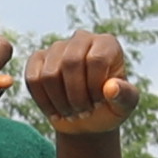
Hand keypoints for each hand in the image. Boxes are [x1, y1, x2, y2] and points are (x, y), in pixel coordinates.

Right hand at [18, 33, 141, 140]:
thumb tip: (111, 88)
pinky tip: (55, 111)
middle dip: (75, 95)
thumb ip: (125, 97)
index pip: (96, 59)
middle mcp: (82, 39)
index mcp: (106, 44)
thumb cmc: (108, 108)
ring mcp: (57, 47)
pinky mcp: (38, 59)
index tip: (99, 104)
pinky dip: (43, 101)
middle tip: (83, 113)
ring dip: (60, 102)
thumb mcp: (124, 106)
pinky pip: (33, 79)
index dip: (95, 87)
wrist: (87, 118)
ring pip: (50, 74)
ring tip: (71, 113)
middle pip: (70, 63)